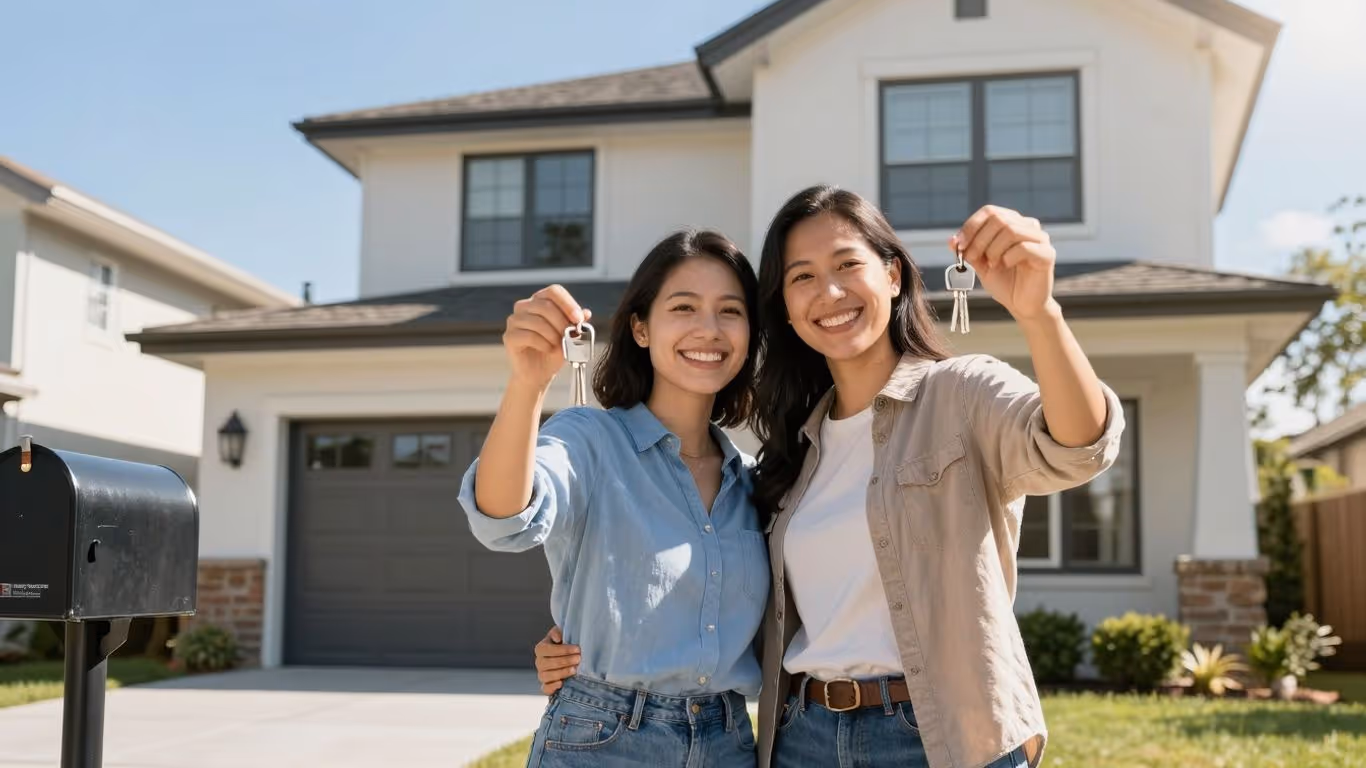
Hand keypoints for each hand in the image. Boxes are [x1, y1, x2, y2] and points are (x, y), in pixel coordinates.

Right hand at [504, 285, 592, 390]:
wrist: (538, 374)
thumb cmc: (553, 352)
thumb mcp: (570, 336)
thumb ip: (576, 323)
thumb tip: (586, 313)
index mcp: (540, 301)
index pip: (553, 291)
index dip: (568, 303)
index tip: (578, 319)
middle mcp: (524, 306)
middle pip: (545, 305)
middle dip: (562, 322)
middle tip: (570, 335)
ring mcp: (514, 320)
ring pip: (537, 321)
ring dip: (553, 335)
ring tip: (558, 345)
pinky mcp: (509, 336)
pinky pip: (529, 335)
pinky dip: (543, 343)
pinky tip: (548, 349)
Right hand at [533, 625, 580, 695]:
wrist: (572, 657)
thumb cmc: (567, 643)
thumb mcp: (564, 634)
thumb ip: (559, 632)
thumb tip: (557, 638)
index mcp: (541, 649)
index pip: (547, 649)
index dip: (562, 650)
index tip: (577, 648)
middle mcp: (539, 662)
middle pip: (546, 663)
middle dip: (564, 661)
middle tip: (578, 658)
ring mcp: (542, 675)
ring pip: (545, 676)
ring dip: (561, 673)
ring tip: (575, 670)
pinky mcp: (547, 686)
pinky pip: (545, 689)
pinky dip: (552, 687)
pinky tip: (562, 683)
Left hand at [949, 206, 1058, 321]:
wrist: (1022, 304)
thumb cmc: (1004, 282)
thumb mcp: (980, 264)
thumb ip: (968, 251)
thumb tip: (951, 240)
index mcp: (1012, 222)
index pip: (990, 211)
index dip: (971, 226)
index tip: (958, 244)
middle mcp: (1028, 226)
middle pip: (999, 219)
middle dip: (979, 239)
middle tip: (970, 257)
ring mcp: (1040, 239)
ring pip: (1011, 230)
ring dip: (993, 248)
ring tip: (991, 264)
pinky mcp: (1047, 254)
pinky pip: (1024, 247)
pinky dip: (1008, 257)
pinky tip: (1005, 265)